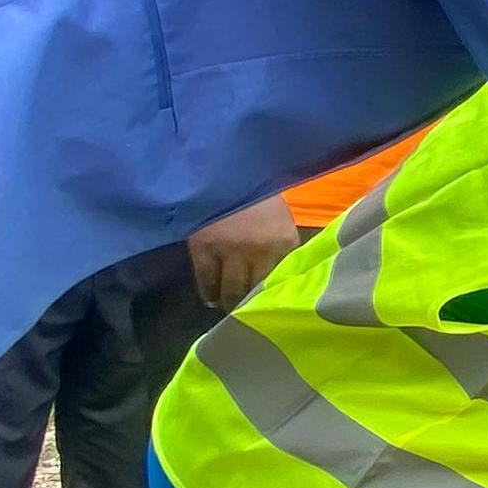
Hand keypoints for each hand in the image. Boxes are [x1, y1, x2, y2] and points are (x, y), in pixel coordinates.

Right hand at [186, 195, 299, 309]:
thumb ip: (282, 249)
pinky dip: (208, 293)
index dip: (276, 296)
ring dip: (229, 304)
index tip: (272, 307)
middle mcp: (258, 251)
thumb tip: (281, 279)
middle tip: (247, 314)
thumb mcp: (281, 222)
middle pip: (255, 290)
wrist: (225, 173)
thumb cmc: (259, 197)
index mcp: (284, 243)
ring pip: (230, 291)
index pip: (282, 280)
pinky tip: (211, 298)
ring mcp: (229, 251)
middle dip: (251, 305)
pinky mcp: (204, 249)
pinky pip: (206, 281)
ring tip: (229, 309)